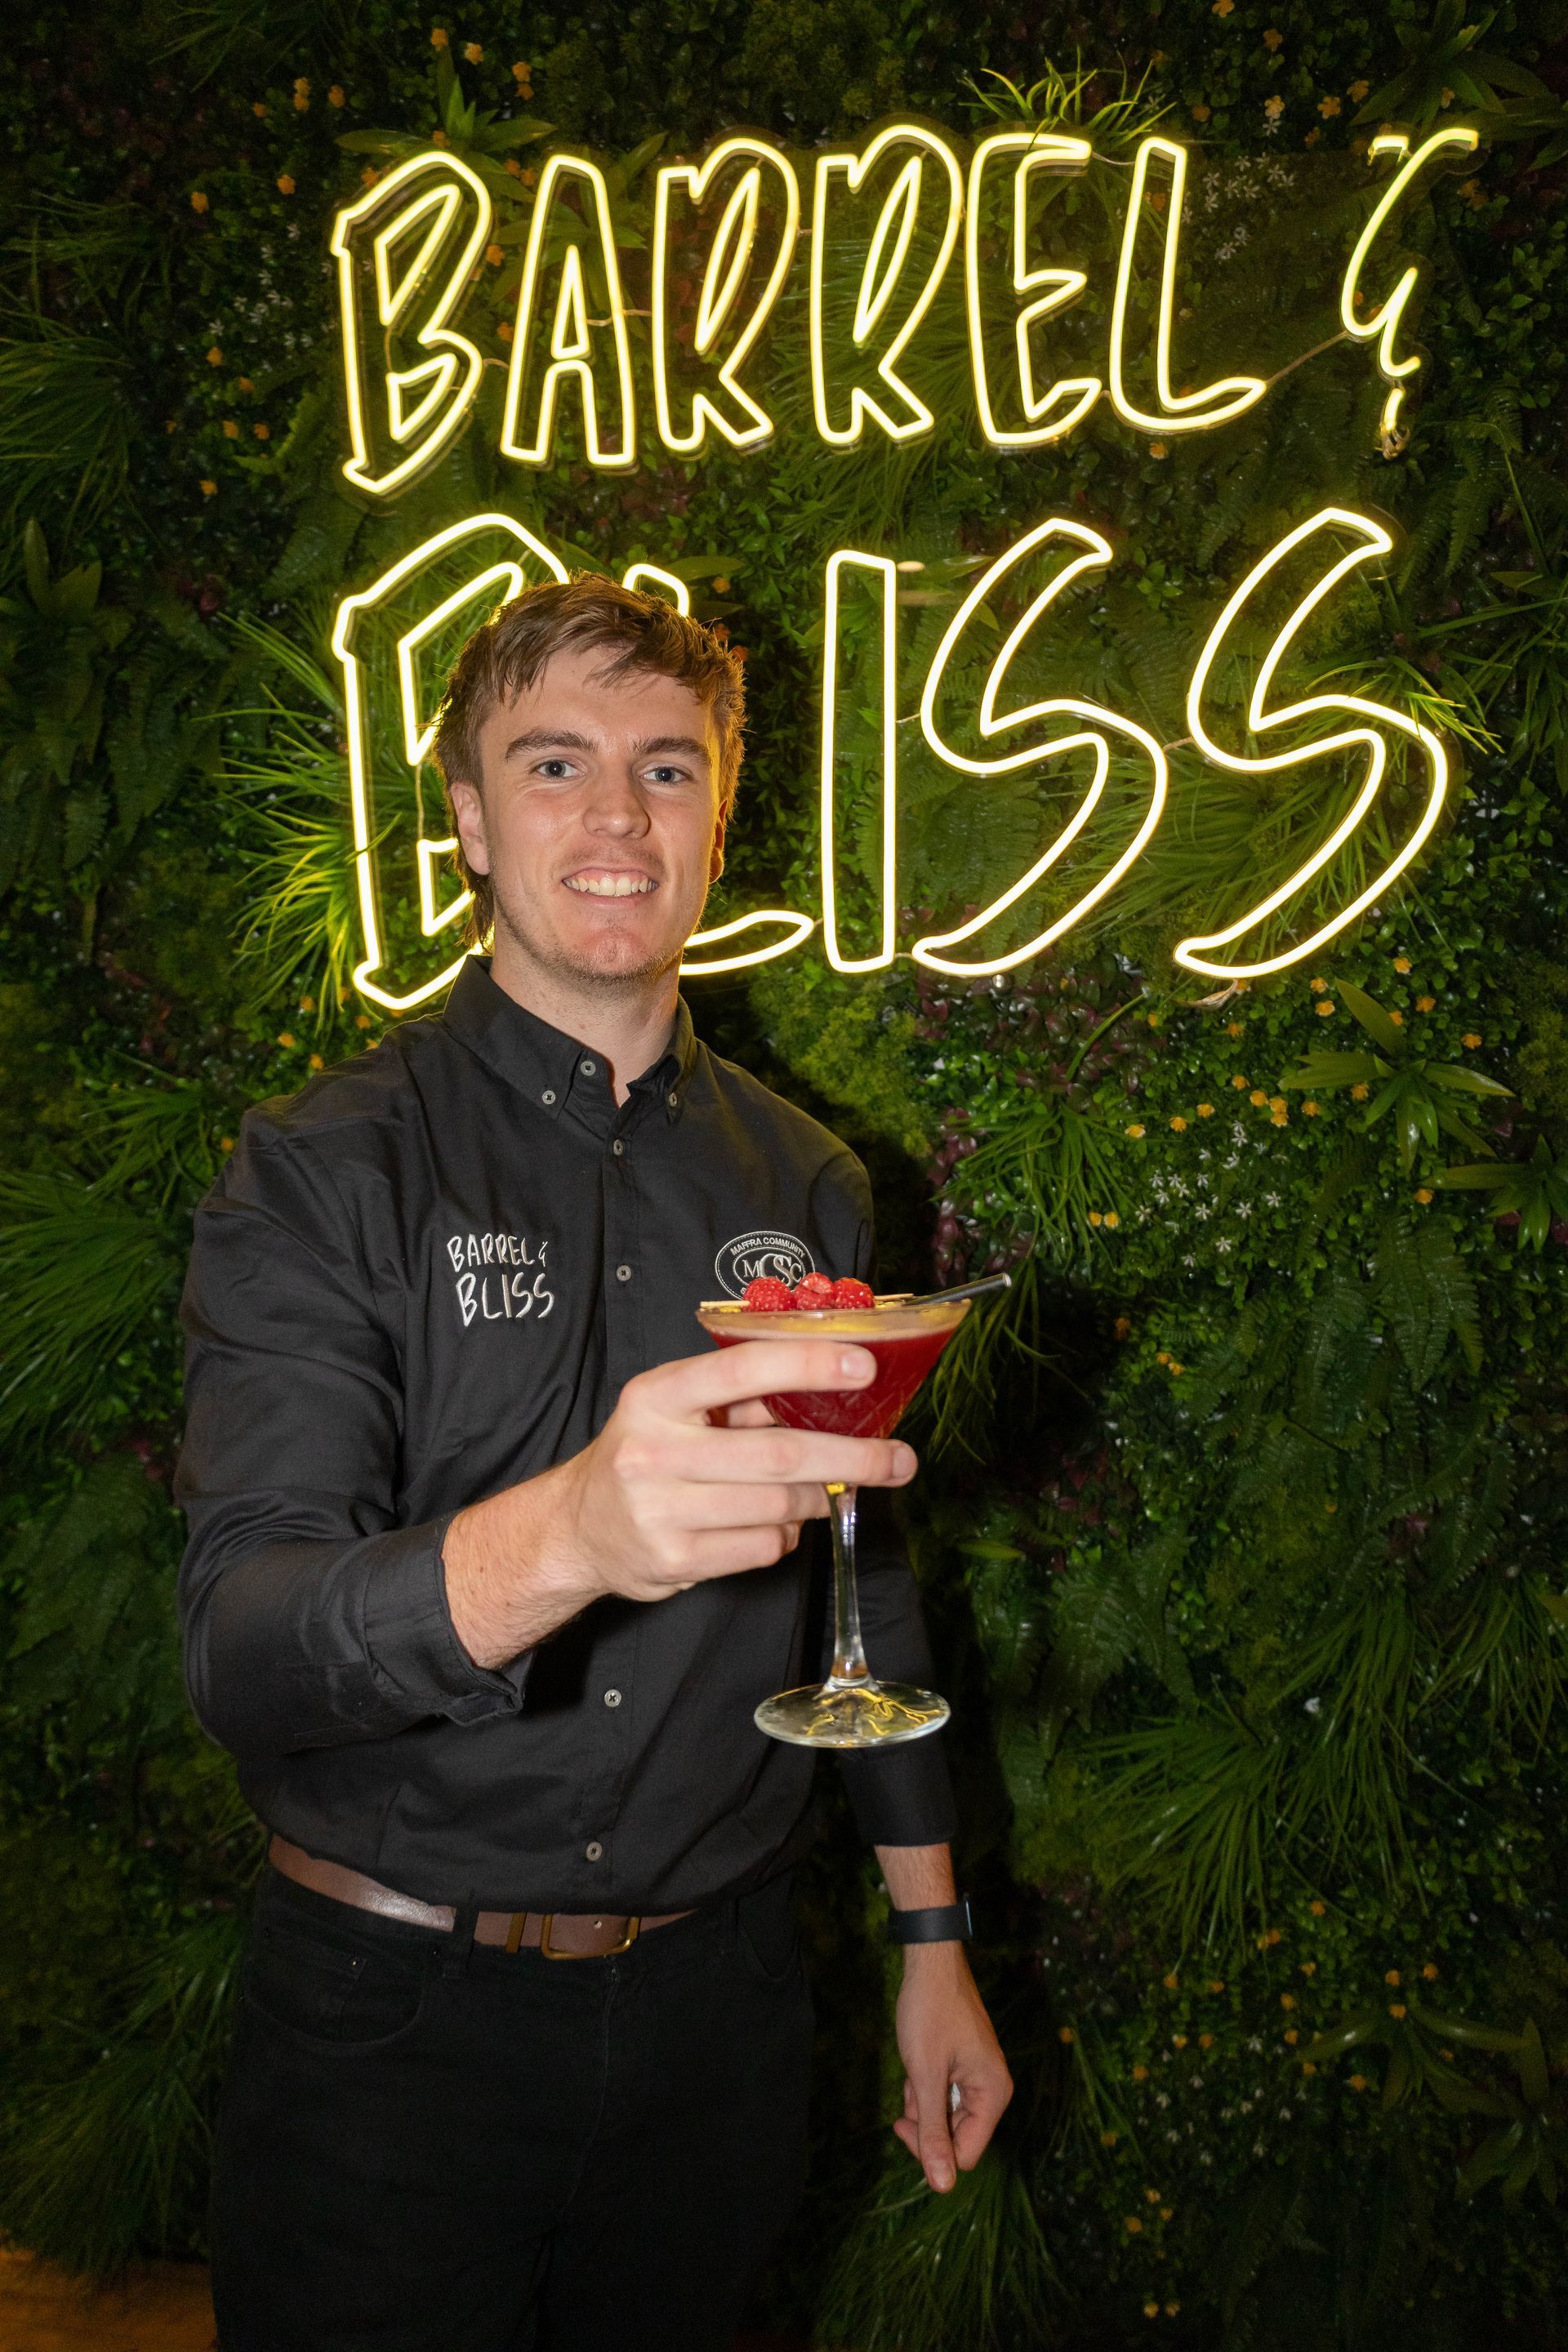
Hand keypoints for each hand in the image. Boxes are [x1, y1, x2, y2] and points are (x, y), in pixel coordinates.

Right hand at [444, 1340, 916, 1665]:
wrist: (577, 1528)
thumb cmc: (647, 1454)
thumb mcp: (676, 1411)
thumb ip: (741, 1400)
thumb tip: (835, 1389)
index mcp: (656, 1395)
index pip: (740, 1371)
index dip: (806, 1366)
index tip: (864, 1367)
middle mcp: (654, 1449)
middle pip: (779, 1454)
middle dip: (852, 1457)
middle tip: (900, 1460)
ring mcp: (661, 1509)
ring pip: (779, 1506)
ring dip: (820, 1501)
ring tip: (831, 1493)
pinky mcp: (674, 1560)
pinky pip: (762, 1545)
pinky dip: (786, 1536)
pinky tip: (779, 1525)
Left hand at [893, 1944, 1012, 2192]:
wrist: (930, 1961)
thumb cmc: (929, 2013)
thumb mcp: (925, 2076)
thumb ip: (933, 2132)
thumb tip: (942, 2187)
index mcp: (993, 2094)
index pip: (966, 2154)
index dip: (932, 2149)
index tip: (903, 2122)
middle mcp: (993, 2089)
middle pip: (958, 2137)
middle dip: (926, 2122)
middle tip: (907, 2093)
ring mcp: (979, 2076)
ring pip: (947, 2115)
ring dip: (922, 2103)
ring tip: (912, 2071)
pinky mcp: (965, 2065)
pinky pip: (945, 2094)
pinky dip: (925, 2087)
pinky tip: (915, 2064)